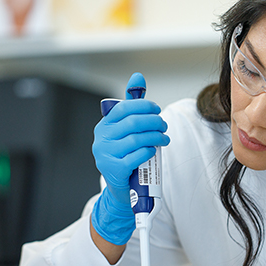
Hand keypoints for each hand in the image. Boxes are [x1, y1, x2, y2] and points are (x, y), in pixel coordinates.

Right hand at [90, 73, 169, 244]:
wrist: (121, 188)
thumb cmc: (125, 155)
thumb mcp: (126, 130)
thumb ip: (132, 105)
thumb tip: (138, 76)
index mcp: (104, 125)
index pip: (124, 108)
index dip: (144, 106)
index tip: (157, 110)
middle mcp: (101, 139)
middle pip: (133, 123)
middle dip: (154, 122)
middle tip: (164, 126)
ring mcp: (105, 155)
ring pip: (136, 139)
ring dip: (155, 137)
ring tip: (164, 139)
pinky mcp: (113, 170)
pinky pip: (135, 157)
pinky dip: (148, 152)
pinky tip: (153, 151)